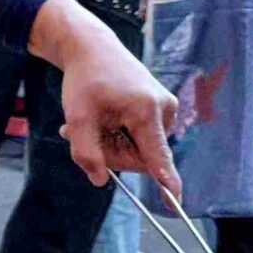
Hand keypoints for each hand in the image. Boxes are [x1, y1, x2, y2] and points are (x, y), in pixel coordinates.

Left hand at [29, 0, 179, 194]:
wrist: (94, 49)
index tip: (176, 203)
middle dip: (112, 153)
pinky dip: (119, 135)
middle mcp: (163, 110)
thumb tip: (101, 180)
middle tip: (83, 134)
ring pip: (139, 149)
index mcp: (145, 111)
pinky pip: (141, 138)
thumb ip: (86, 152)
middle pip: (141, 157)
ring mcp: (165, 109)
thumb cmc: (85, 80)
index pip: (157, 155)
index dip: (166, 182)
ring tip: (91, 121)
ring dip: (112, 143)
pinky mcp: (161, 109)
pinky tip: (103, 119)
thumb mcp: (76, 118)